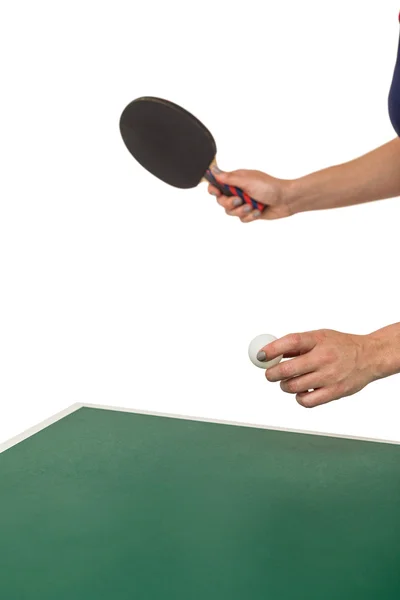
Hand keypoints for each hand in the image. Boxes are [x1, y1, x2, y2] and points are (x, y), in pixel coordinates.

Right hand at [208, 169, 293, 221]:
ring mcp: (244, 202)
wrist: (286, 200)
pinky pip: (241, 219)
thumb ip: (229, 178)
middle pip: (221, 201)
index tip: (216, 192)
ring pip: (230, 212)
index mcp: (236, 180)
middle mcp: (238, 191)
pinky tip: (258, 211)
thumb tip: (214, 171)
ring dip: (241, 211)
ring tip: (251, 206)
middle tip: (239, 200)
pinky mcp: (249, 212)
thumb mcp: (247, 180)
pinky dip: (249, 216)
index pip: (217, 184)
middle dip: (229, 203)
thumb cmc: (270, 187)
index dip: (214, 189)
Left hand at [260, 329, 377, 406]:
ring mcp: (329, 376)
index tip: (261, 356)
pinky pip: (307, 401)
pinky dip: (299, 398)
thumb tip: (271, 353)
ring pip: (294, 386)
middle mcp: (324, 357)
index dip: (272, 350)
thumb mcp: (319, 336)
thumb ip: (297, 345)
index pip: (291, 342)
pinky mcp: (334, 392)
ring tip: (289, 381)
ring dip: (285, 386)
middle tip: (270, 374)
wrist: (369, 357)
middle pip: (288, 369)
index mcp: (318, 340)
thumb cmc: (341, 346)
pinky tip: (302, 391)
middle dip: (272, 373)